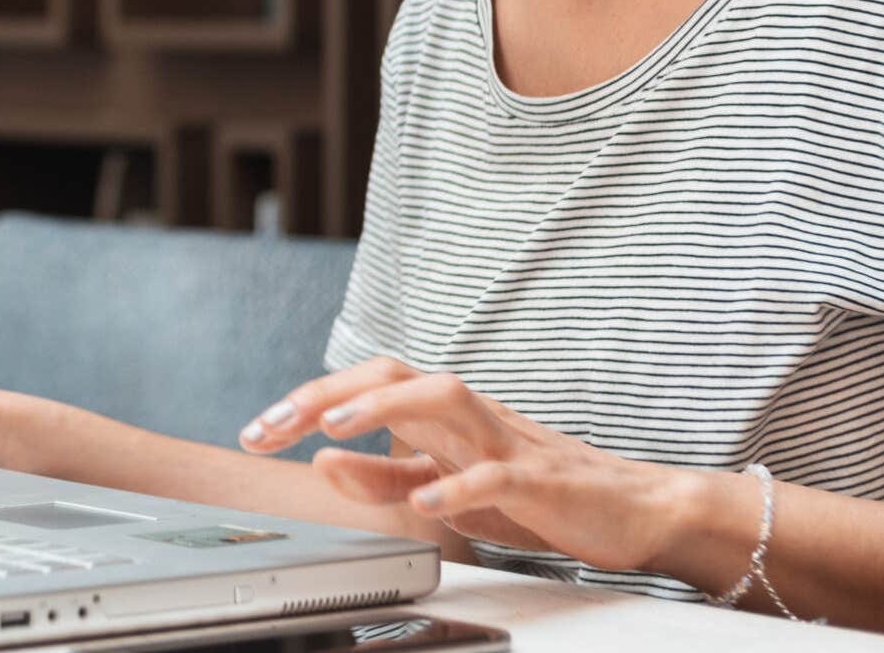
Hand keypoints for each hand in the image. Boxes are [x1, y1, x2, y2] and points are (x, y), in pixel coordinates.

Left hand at [238, 356, 697, 573]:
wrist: (627, 508)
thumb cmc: (532, 494)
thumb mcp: (443, 487)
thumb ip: (385, 477)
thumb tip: (324, 460)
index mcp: (441, 415)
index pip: (362, 388)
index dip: (305, 402)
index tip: (255, 430)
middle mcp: (467, 416)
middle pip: (392, 375)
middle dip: (324, 393)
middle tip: (270, 423)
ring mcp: (504, 441)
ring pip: (443, 397)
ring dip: (382, 407)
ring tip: (332, 428)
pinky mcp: (539, 479)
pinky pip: (495, 476)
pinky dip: (457, 486)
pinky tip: (424, 501)